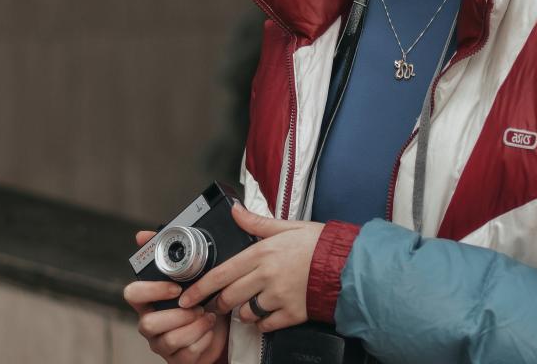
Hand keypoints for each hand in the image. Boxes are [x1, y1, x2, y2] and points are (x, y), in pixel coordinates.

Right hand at [123, 231, 227, 363]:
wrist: (225, 329)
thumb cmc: (204, 300)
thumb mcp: (194, 275)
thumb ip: (170, 256)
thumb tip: (141, 234)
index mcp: (151, 299)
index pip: (132, 293)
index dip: (151, 290)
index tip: (176, 287)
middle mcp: (151, 322)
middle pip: (146, 323)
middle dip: (177, 315)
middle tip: (198, 306)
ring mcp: (163, 343)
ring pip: (169, 339)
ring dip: (194, 326)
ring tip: (208, 316)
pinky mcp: (178, 358)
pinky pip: (187, 352)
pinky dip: (204, 339)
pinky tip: (211, 329)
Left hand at [178, 204, 324, 332]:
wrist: (348, 264)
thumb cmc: (319, 245)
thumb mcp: (288, 227)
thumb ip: (257, 223)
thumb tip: (235, 211)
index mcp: (262, 253)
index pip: (221, 274)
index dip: (200, 289)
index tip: (188, 298)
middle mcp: (266, 276)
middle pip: (228, 297)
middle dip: (219, 304)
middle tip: (219, 304)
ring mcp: (278, 296)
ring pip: (246, 313)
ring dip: (243, 312)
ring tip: (250, 305)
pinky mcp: (292, 313)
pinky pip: (266, 325)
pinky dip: (263, 323)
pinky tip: (267, 314)